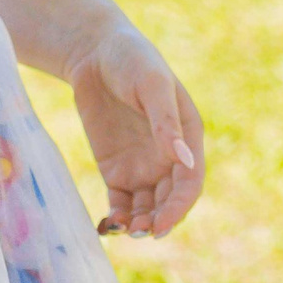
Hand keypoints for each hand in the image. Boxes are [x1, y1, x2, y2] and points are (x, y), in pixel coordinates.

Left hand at [68, 20, 204, 238]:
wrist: (93, 50)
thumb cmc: (132, 59)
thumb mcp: (151, 85)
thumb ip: (166, 123)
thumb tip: (184, 160)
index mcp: (188, 136)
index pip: (190, 183)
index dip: (179, 207)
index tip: (161, 224)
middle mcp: (168, 156)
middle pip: (169, 201)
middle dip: (158, 221)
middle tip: (139, 231)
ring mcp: (142, 165)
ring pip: (146, 207)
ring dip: (138, 224)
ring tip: (121, 229)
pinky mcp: (116, 169)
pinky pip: (121, 203)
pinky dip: (117, 218)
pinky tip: (106, 226)